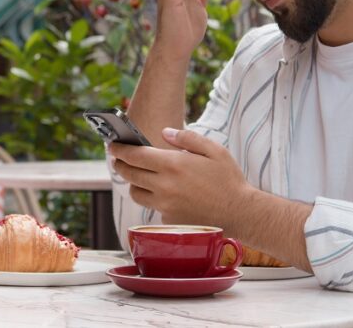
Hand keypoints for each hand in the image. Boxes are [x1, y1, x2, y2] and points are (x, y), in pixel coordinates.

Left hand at [109, 127, 250, 227]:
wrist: (240, 212)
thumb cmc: (229, 179)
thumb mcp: (213, 150)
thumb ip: (187, 138)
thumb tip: (164, 133)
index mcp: (173, 165)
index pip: (135, 156)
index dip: (120, 149)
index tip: (112, 145)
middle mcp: (164, 186)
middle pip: (130, 174)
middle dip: (120, 164)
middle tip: (118, 159)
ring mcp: (165, 205)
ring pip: (137, 193)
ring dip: (134, 183)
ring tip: (139, 177)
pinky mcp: (169, 220)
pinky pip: (153, 207)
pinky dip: (154, 199)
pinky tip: (164, 194)